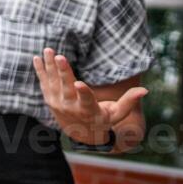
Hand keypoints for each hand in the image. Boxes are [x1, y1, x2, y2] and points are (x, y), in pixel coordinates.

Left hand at [32, 48, 146, 146]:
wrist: (80, 133)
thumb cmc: (103, 120)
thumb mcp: (117, 113)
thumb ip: (129, 101)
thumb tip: (145, 90)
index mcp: (89, 110)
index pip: (86, 101)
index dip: (83, 93)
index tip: (79, 84)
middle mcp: (71, 107)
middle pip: (66, 88)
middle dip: (63, 72)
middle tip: (59, 56)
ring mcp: (58, 103)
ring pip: (53, 83)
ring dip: (49, 66)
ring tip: (48, 50)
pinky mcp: (50, 99)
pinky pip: (44, 83)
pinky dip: (40, 71)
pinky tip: (37, 58)